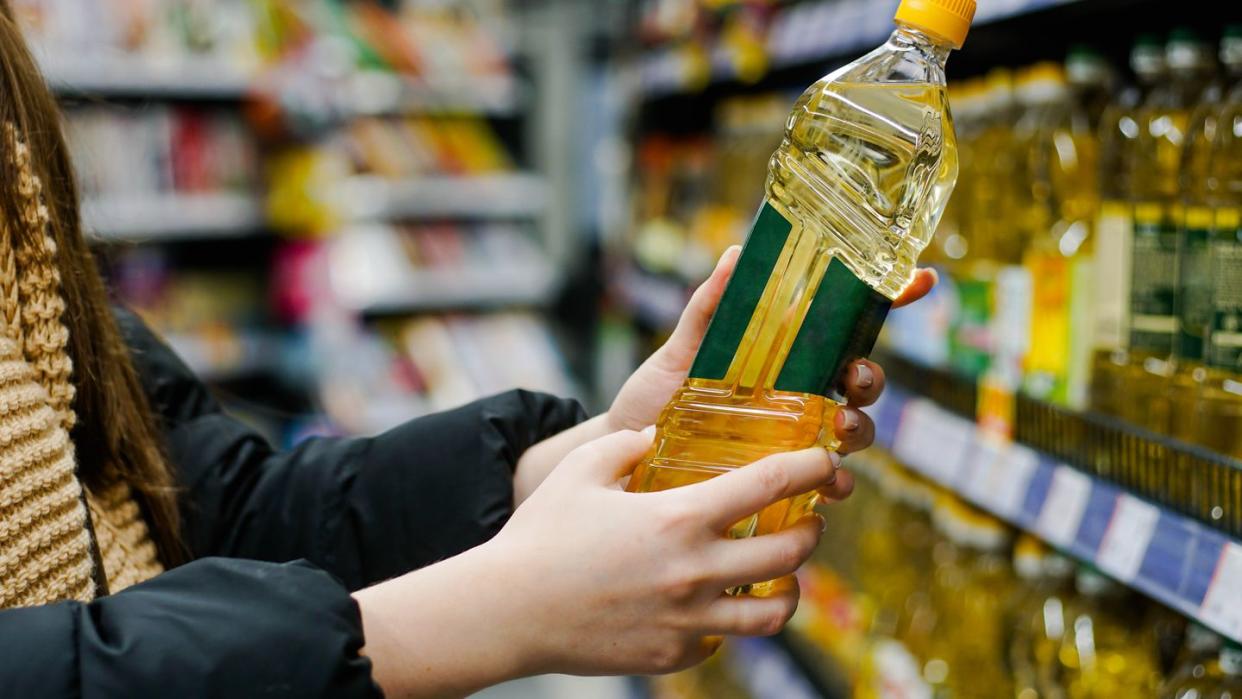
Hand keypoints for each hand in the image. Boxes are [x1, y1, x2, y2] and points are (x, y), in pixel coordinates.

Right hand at [493, 429, 835, 676]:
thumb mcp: (581, 470)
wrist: (509, 612)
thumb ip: (626, 444)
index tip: (826, 460)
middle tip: (807, 519)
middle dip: (811, 531)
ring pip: (773, 613)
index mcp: (679, 518)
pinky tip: (716, 605)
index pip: (770, 484)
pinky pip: (723, 641)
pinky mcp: (674, 655)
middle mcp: (696, 571)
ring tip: (782, 574)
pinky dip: (730, 623)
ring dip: (788, 588)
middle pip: (791, 554)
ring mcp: (689, 621)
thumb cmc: (541, 535)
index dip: (811, 466)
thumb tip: (655, 437)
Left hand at [606, 248, 936, 481]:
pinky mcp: (782, 482)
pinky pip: (827, 485)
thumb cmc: (653, 403)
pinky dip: (838, 484)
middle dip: (872, 377)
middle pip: (861, 381)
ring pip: (853, 432)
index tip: (920, 278)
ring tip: (839, 427)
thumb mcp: (678, 353)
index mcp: (783, 356)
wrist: (620, 464)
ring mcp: (794, 440)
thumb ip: (708, 309)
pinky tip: (831, 483)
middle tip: (856, 378)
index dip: (889, 300)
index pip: (846, 325)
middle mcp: (799, 396)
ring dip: (859, 428)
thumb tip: (734, 254)